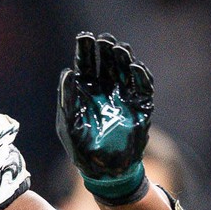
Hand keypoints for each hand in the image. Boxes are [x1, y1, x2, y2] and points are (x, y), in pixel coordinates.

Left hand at [56, 32, 154, 203]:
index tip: (85, 37)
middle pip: (107, 63)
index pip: (86, 65)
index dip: (86, 50)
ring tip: (119, 49)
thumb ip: (67, 100)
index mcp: (86, 92)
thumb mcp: (68, 126)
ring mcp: (124, 98)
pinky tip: (134, 67)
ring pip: (125, 72)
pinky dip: (140, 77)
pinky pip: (143, 88)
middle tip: (104, 39)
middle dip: (106, 50)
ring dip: (123, 59)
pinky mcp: (140, 108)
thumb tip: (67, 72)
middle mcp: (106, 91)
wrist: (105, 173)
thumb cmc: (82, 150)